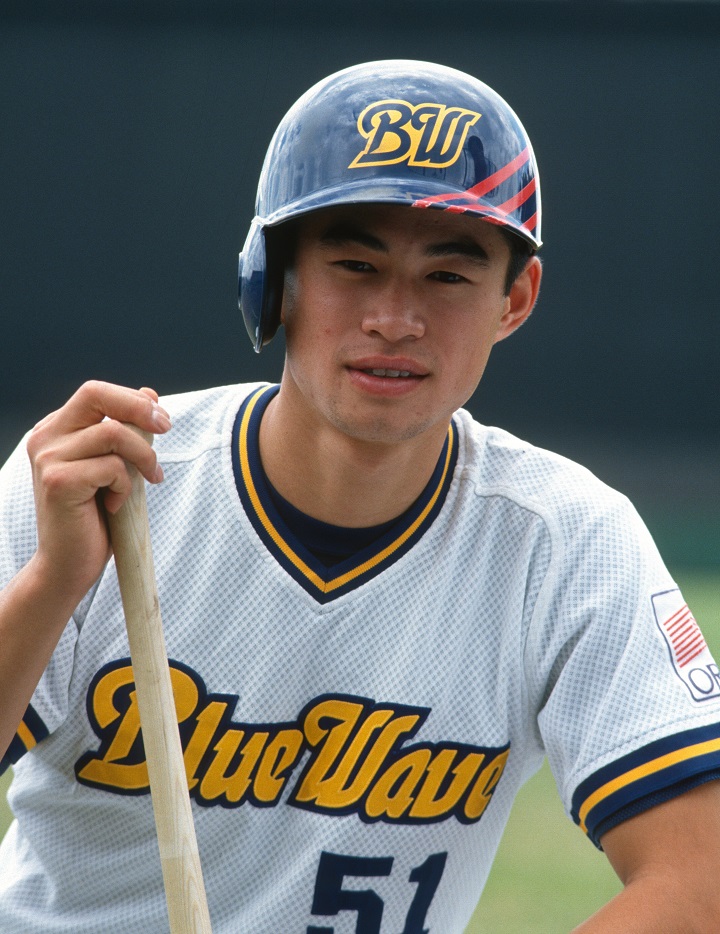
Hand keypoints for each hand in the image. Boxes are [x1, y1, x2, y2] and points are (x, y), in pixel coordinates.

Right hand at [26, 380, 170, 599]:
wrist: (68, 566)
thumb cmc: (96, 517)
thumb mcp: (116, 467)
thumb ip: (127, 432)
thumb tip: (150, 394)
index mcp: (56, 430)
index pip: (96, 392)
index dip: (133, 400)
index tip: (162, 420)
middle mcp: (45, 438)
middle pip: (96, 395)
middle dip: (139, 408)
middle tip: (166, 428)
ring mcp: (48, 458)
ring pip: (113, 434)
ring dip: (142, 457)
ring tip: (147, 481)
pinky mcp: (58, 481)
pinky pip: (112, 467)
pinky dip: (126, 485)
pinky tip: (115, 504)